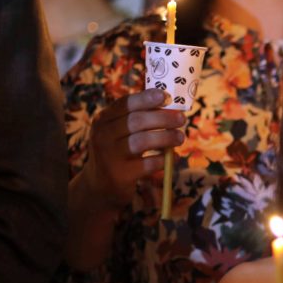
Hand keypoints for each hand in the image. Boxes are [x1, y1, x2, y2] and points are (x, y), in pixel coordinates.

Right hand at [81, 88, 184, 207]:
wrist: (100, 186)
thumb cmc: (117, 153)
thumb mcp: (118, 133)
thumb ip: (137, 118)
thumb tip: (169, 104)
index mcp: (103, 120)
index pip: (125, 104)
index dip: (146, 98)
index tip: (165, 96)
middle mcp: (103, 136)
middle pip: (136, 121)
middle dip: (162, 118)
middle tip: (181, 119)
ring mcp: (110, 156)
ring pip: (142, 141)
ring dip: (166, 137)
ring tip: (180, 137)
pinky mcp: (120, 174)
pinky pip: (147, 164)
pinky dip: (164, 160)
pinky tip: (174, 158)